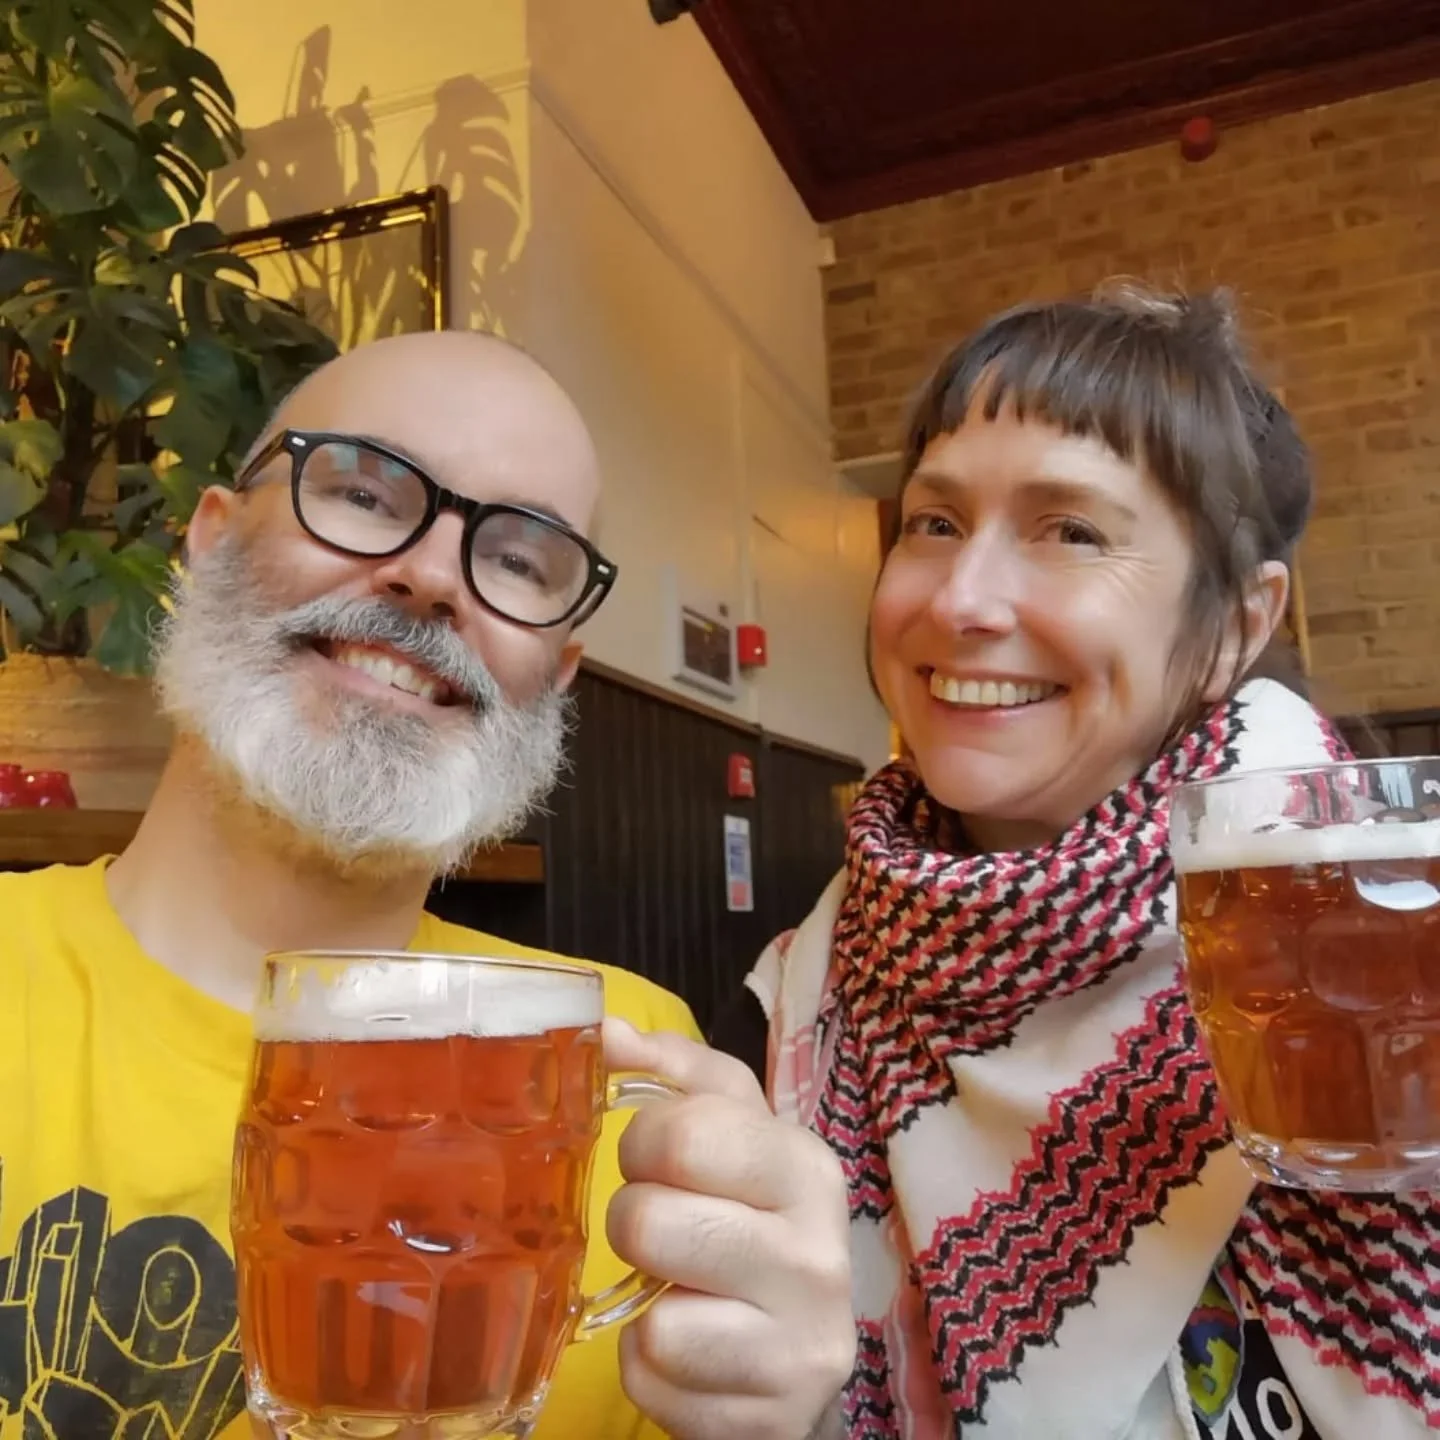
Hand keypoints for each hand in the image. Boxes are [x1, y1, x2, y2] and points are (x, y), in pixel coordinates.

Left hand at [603, 1018, 854, 1439]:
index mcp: (806, 1166)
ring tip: (679, 1288)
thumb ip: (672, 1072)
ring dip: (644, 1302)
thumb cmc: (749, 1218)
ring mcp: (803, 1346)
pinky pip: (655, 1383)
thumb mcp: (730, 1131)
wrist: (795, 1350)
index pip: (684, 1133)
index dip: (642, 1144)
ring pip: (656, 1319)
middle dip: (634, 1222)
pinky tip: (689, 1348)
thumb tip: (605, 1030)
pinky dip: (651, 1368)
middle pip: (650, 1223)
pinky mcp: (774, 1418)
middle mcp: (819, 1255)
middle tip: (661, 1228)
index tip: (654, 1159)